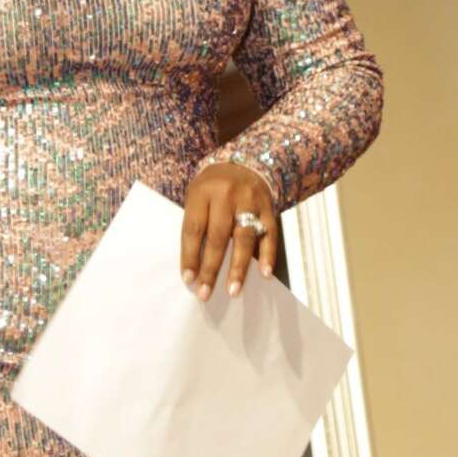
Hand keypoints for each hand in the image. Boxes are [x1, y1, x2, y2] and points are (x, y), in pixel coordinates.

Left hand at [181, 162, 277, 300]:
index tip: (188, 280)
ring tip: (233, 290)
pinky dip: (268, 255)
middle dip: (211, 268)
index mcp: (203, 192)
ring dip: (238, 268)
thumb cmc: (213, 187)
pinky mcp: (269, 208)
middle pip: (218, 237)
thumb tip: (194, 266)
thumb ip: (197, 224)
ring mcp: (250, 201)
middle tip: (205, 293)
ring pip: (244, 238)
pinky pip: (269, 234)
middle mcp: (227, 195)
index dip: (190, 256)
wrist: (245, 163)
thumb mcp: (197, 196)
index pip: (194, 229)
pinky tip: (265, 274)